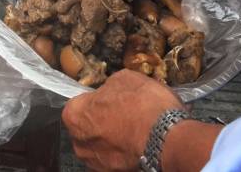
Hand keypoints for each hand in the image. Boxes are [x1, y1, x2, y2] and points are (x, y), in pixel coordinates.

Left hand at [62, 70, 183, 170]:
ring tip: (133, 129)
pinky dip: (122, 151)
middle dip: (102, 120)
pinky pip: (114, 158)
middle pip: (87, 127)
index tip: (110, 98)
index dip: (97, 99)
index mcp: (73, 114)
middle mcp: (78, 142)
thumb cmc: (142, 104)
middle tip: (123, 112)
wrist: (167, 137)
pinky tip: (137, 142)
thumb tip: (110, 90)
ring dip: (112, 138)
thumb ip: (109, 86)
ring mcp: (94, 162)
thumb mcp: (125, 78)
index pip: (79, 103)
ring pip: (100, 145)